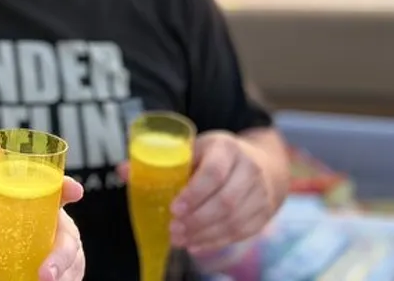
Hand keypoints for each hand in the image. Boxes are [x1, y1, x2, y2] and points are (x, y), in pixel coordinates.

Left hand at [0, 176, 85, 280]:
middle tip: (45, 275)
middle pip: (69, 240)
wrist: (17, 256)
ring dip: (59, 277)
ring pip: (72, 266)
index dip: (68, 188)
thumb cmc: (8, 234)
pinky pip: (70, 279)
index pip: (60, 192)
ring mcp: (71, 254)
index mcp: (47, 208)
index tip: (75, 191)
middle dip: (59, 258)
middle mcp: (63, 230)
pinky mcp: (72, 273)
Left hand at [169, 131, 278, 253]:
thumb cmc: (214, 156)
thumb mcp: (195, 149)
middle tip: (173, 229)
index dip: (194, 194)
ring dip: (204, 234)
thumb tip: (129, 173)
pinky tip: (195, 244)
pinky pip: (241, 233)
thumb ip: (169, 162)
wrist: (259, 163)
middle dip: (197, 220)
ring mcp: (261, 192)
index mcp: (227, 148)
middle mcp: (250, 168)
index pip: (214, 173)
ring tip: (179, 239)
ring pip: (234, 220)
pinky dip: (216, 242)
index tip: (174, 209)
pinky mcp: (264, 212)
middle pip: (226, 201)